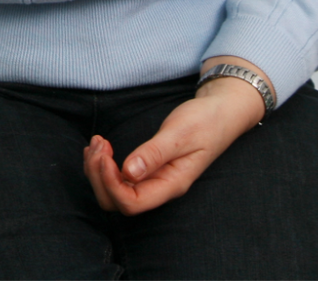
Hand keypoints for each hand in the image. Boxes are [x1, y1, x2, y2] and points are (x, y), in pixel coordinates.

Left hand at [82, 73, 266, 213]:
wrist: (219, 114)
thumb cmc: (204, 122)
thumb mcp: (179, 134)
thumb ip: (154, 153)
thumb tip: (128, 172)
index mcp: (171, 185)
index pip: (132, 203)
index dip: (111, 184)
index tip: (105, 154)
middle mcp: (160, 188)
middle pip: (117, 202)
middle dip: (99, 176)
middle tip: (98, 144)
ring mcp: (153, 180)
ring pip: (114, 192)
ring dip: (98, 169)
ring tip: (97, 142)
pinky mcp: (147, 170)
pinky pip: (118, 178)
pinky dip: (102, 164)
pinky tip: (101, 147)